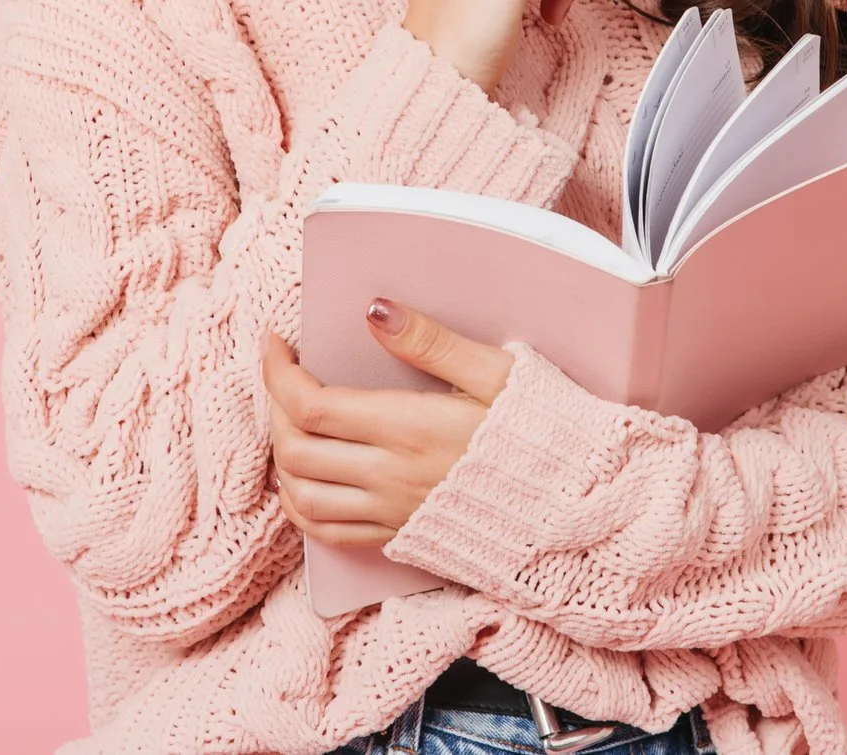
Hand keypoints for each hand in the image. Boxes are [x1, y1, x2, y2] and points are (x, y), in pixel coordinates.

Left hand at [261, 299, 515, 547]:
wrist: (571, 507)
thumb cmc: (539, 432)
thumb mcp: (496, 373)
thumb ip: (431, 342)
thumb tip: (376, 310)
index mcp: (409, 429)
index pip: (311, 405)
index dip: (278, 372)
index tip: (276, 342)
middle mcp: (390, 476)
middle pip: (295, 448)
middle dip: (274, 405)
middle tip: (283, 373)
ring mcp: (391, 512)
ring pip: (300, 494)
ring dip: (281, 456)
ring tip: (289, 420)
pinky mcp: (398, 536)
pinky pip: (326, 532)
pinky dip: (298, 504)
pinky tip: (302, 478)